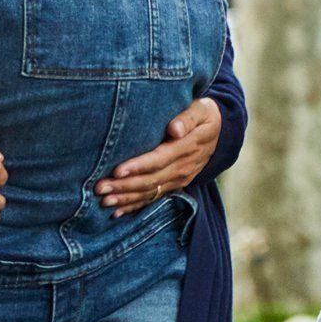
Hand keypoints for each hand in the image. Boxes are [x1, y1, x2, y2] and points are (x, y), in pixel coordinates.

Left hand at [97, 97, 220, 215]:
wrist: (220, 133)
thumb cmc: (204, 115)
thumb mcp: (202, 109)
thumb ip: (188, 118)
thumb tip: (174, 129)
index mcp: (188, 147)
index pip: (160, 159)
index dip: (139, 166)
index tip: (118, 170)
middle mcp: (183, 167)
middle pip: (151, 180)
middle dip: (124, 185)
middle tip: (100, 188)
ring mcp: (179, 178)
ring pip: (149, 192)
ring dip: (126, 198)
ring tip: (104, 200)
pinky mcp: (175, 185)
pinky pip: (153, 198)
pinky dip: (135, 206)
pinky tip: (117, 212)